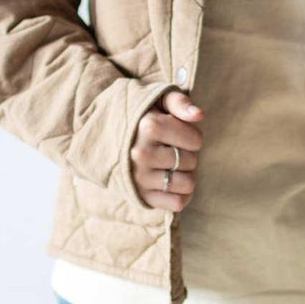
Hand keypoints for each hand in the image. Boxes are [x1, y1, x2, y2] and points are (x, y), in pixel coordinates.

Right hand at [130, 88, 203, 211]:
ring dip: (185, 175)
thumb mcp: (159, 100)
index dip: (192, 136)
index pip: (196, 140)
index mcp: (148, 126)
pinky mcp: (140, 195)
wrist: (105, 137)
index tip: (177, 133)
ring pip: (187, 184)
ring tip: (171, 164)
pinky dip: (182, 195)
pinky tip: (172, 182)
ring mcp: (139, 177)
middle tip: (171, 149)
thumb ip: (180, 103)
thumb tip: (199, 115)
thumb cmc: (143, 115)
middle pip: (191, 161)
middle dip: (187, 155)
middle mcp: (141, 153)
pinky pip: (177, 203)